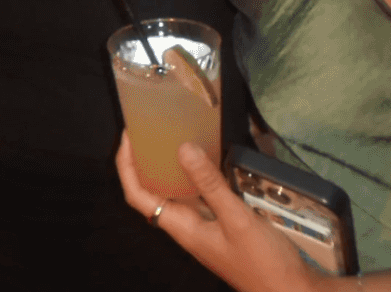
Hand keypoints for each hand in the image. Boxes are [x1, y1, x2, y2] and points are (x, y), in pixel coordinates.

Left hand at [115, 133, 324, 291]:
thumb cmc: (263, 262)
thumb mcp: (237, 219)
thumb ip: (211, 184)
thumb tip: (182, 148)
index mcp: (182, 228)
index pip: (138, 196)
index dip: (127, 166)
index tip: (128, 136)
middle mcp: (189, 227)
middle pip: (155, 191)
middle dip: (147, 161)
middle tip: (151, 128)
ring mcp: (207, 227)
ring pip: (180, 193)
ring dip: (173, 167)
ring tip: (176, 135)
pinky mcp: (226, 226)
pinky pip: (204, 196)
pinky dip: (201, 176)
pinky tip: (212, 159)